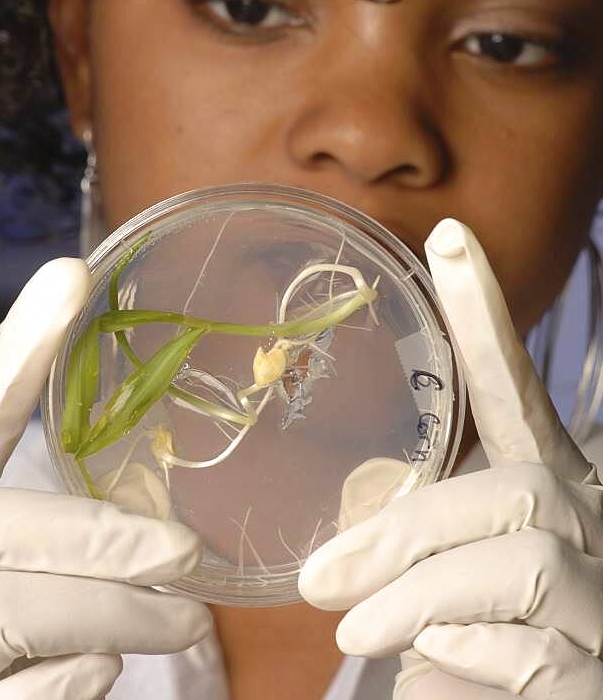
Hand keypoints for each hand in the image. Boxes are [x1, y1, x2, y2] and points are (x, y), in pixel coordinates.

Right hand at [0, 259, 210, 699]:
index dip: (17, 349)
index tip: (71, 275)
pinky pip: (23, 698)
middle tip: (186, 553)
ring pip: (11, 611)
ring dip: (120, 614)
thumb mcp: (3, 576)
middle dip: (96, 536)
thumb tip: (159, 537)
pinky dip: (75, 682)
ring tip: (188, 621)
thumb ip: (52, 541)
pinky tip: (101, 671)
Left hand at [299, 219, 602, 697]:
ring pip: (520, 566)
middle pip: (513, 491)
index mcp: (555, 491)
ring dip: (419, 600)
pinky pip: (528, 656)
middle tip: (321, 579)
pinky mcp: (602, 673)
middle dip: (406, 532)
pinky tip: (434, 674)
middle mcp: (595, 526)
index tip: (447, 238)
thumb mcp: (460, 585)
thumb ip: (419, 557)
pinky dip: (459, 666)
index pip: (517, 393)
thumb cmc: (505, 647)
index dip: (485, 317)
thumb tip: (333, 567)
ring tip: (359, 631)